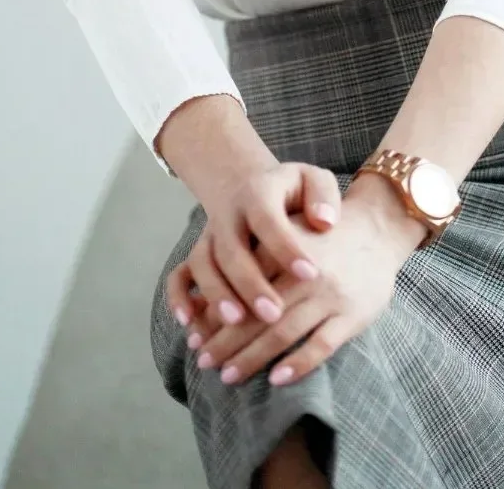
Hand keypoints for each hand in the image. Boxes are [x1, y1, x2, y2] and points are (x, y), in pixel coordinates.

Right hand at [166, 161, 340, 334]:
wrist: (251, 186)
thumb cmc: (291, 191)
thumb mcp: (312, 180)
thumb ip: (322, 194)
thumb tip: (326, 221)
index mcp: (259, 193)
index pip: (268, 219)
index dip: (286, 246)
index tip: (311, 274)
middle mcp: (228, 215)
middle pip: (231, 248)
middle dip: (250, 283)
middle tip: (274, 314)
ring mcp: (209, 236)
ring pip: (203, 264)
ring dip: (217, 294)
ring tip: (237, 322)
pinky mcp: (197, 254)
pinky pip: (178, 276)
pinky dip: (179, 298)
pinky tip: (190, 322)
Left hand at [178, 195, 413, 388]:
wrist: (378, 228)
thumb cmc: (322, 235)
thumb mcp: (289, 228)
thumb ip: (255, 253)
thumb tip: (207, 292)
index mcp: (287, 246)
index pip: (244, 282)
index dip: (218, 310)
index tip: (196, 333)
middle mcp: (308, 272)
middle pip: (259, 313)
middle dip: (227, 341)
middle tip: (204, 361)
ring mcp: (332, 295)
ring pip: (284, 332)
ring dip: (253, 358)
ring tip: (228, 375)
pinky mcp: (353, 315)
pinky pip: (321, 345)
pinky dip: (297, 364)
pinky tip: (276, 379)